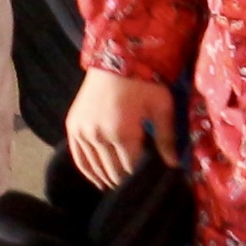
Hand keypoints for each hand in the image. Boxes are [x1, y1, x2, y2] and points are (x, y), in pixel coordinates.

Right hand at [64, 69, 175, 186]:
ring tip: (116, 185)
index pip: (130, 168)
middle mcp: (98, 136)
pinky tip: (96, 178)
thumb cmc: (144, 82)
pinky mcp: (73, 126)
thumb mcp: (161, 108)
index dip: (139, 177)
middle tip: (134, 186)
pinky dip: (87, 169)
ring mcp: (82, 132)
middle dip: (123, 179)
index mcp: (122, 133)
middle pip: (111, 170)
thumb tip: (173, 165)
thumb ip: (166, 138)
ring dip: (105, 178)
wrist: (116, 58)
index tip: (147, 182)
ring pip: (94, 166)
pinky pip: (78, 156)